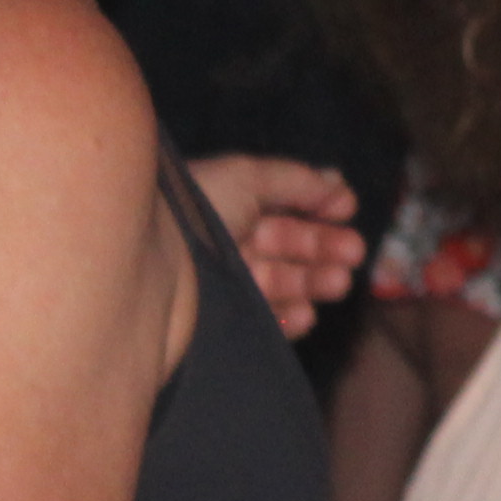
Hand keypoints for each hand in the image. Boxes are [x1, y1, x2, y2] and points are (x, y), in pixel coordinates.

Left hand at [186, 156, 363, 338]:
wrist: (145, 271)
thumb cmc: (193, 213)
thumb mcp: (247, 176)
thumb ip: (298, 180)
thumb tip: (339, 183)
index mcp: (228, 204)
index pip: (282, 206)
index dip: (318, 206)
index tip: (348, 209)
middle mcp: (226, 244)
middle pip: (287, 246)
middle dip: (324, 247)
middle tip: (355, 252)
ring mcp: (225, 286)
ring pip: (281, 284)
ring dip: (314, 282)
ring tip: (339, 282)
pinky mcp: (223, 324)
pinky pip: (264, 322)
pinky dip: (288, 318)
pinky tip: (307, 314)